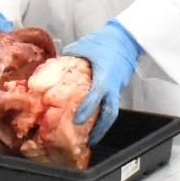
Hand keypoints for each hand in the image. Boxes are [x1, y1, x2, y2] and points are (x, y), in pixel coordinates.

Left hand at [64, 20, 140, 145]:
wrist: (126, 38)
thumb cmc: (105, 41)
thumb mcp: (83, 46)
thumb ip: (69, 57)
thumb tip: (53, 66)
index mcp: (104, 75)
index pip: (96, 96)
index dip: (87, 109)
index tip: (77, 121)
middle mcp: (113, 86)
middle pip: (110, 113)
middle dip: (101, 129)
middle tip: (89, 141)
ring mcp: (117, 88)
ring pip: (111, 111)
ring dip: (102, 125)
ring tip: (91, 136)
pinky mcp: (118, 88)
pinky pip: (110, 104)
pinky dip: (102, 114)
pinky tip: (93, 119)